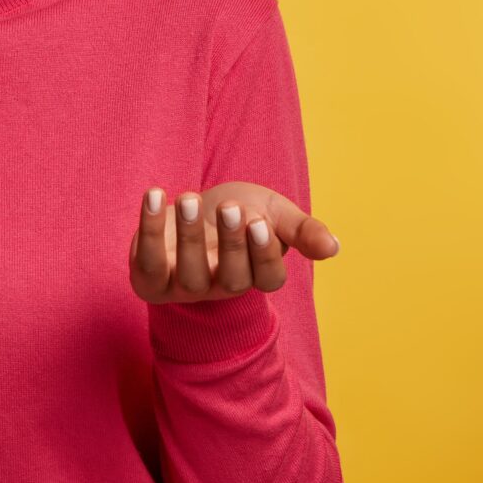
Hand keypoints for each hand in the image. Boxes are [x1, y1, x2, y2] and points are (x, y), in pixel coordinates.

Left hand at [130, 180, 340, 304]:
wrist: (197, 207)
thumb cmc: (242, 212)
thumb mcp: (276, 213)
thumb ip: (304, 230)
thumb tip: (334, 248)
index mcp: (256, 275)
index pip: (267, 278)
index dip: (264, 254)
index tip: (260, 222)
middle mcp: (222, 287)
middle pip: (232, 279)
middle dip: (232, 243)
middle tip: (231, 207)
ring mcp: (185, 286)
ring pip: (190, 273)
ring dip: (190, 236)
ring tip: (191, 198)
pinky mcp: (150, 277)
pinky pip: (147, 260)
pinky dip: (148, 228)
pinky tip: (155, 194)